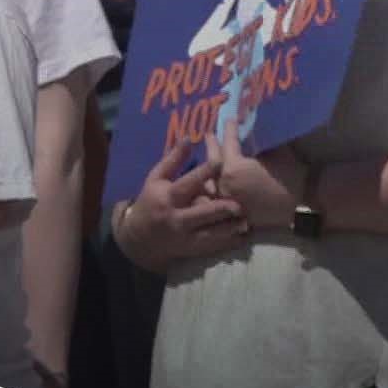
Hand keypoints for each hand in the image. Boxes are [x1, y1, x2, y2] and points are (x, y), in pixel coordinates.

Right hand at [114, 141, 247, 271]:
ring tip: (246, 223)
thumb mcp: (156, 179)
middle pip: (201, 212)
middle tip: (240, 204)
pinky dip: (229, 243)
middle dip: (220, 209)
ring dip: (229, 229)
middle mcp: (177, 217)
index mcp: (168, 196)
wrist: (140, 238)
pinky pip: (213, 247)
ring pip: (210, 234)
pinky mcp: (192, 249)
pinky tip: (243, 238)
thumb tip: (188, 138)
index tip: (220, 162)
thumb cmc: (151, 201)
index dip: (204, 173)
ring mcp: (185, 236)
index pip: (188, 183)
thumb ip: (173, 160)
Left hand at [209, 127, 303, 230]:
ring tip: (210, 156)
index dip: (230, 129)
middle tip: (210, 134)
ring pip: (209, 178)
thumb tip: (256, 129)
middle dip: (212, 145)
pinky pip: (215, 194)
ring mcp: (223, 199)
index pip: (229, 142)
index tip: (231, 119)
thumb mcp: (281, 156)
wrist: (294, 214)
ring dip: (208, 165)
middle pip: (212, 160)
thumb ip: (264, 143)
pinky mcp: (227, 211)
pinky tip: (214, 179)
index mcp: (234, 167)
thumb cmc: (289, 182)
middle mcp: (223, 182)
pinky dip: (212, 184)